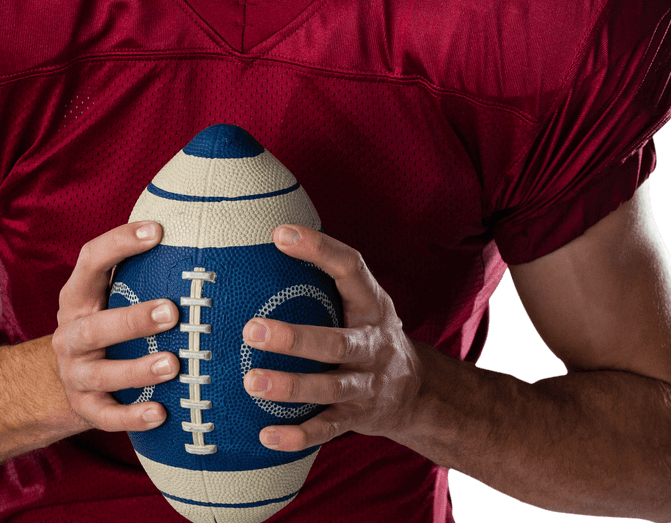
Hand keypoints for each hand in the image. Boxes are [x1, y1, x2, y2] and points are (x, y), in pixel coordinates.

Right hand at [52, 221, 179, 432]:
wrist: (67, 378)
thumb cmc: (106, 320)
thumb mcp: (108, 293)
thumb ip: (136, 269)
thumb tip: (190, 226)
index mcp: (78, 297)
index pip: (91, 261)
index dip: (120, 243)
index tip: (158, 231)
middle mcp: (70, 335)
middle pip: (94, 328)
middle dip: (133, 320)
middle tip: (172, 311)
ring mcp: (75, 374)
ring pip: (102, 375)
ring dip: (138, 370)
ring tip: (174, 364)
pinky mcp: (85, 408)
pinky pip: (107, 417)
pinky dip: (132, 417)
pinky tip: (161, 413)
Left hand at [242, 225, 421, 451]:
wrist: (419, 391)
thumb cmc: (369, 331)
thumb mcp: (361, 299)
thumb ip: (326, 276)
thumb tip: (271, 235)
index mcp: (372, 304)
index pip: (350, 268)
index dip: (318, 249)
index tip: (279, 235)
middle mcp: (372, 344)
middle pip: (336, 342)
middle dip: (294, 338)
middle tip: (251, 329)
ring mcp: (367, 384)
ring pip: (329, 387)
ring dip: (290, 387)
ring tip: (251, 382)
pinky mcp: (358, 417)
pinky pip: (327, 428)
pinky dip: (298, 435)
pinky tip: (266, 435)